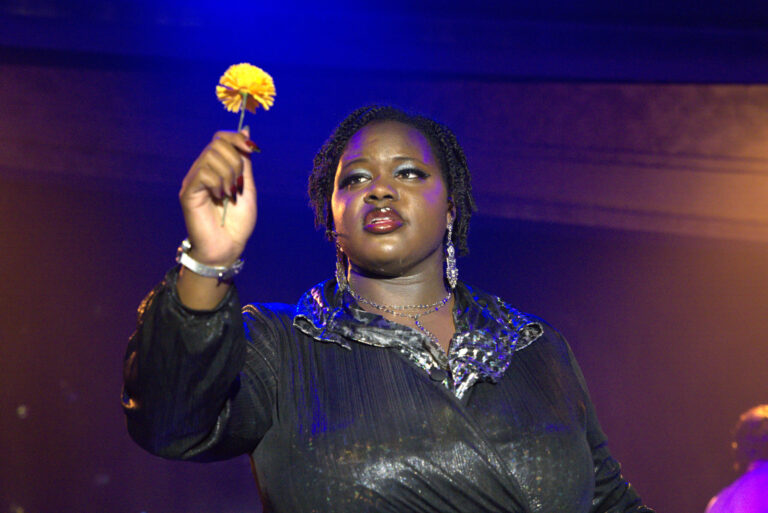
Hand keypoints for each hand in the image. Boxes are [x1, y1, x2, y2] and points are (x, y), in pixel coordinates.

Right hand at [179, 129, 257, 265]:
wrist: (228, 247)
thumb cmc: (238, 222)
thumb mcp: (247, 187)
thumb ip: (244, 162)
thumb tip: (246, 131)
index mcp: (216, 168)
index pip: (221, 139)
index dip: (236, 138)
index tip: (252, 149)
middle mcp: (202, 170)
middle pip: (217, 144)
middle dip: (236, 161)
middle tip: (238, 184)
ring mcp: (193, 180)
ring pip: (211, 156)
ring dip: (229, 174)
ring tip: (230, 194)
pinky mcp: (188, 192)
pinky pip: (203, 172)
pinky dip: (218, 183)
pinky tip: (220, 198)